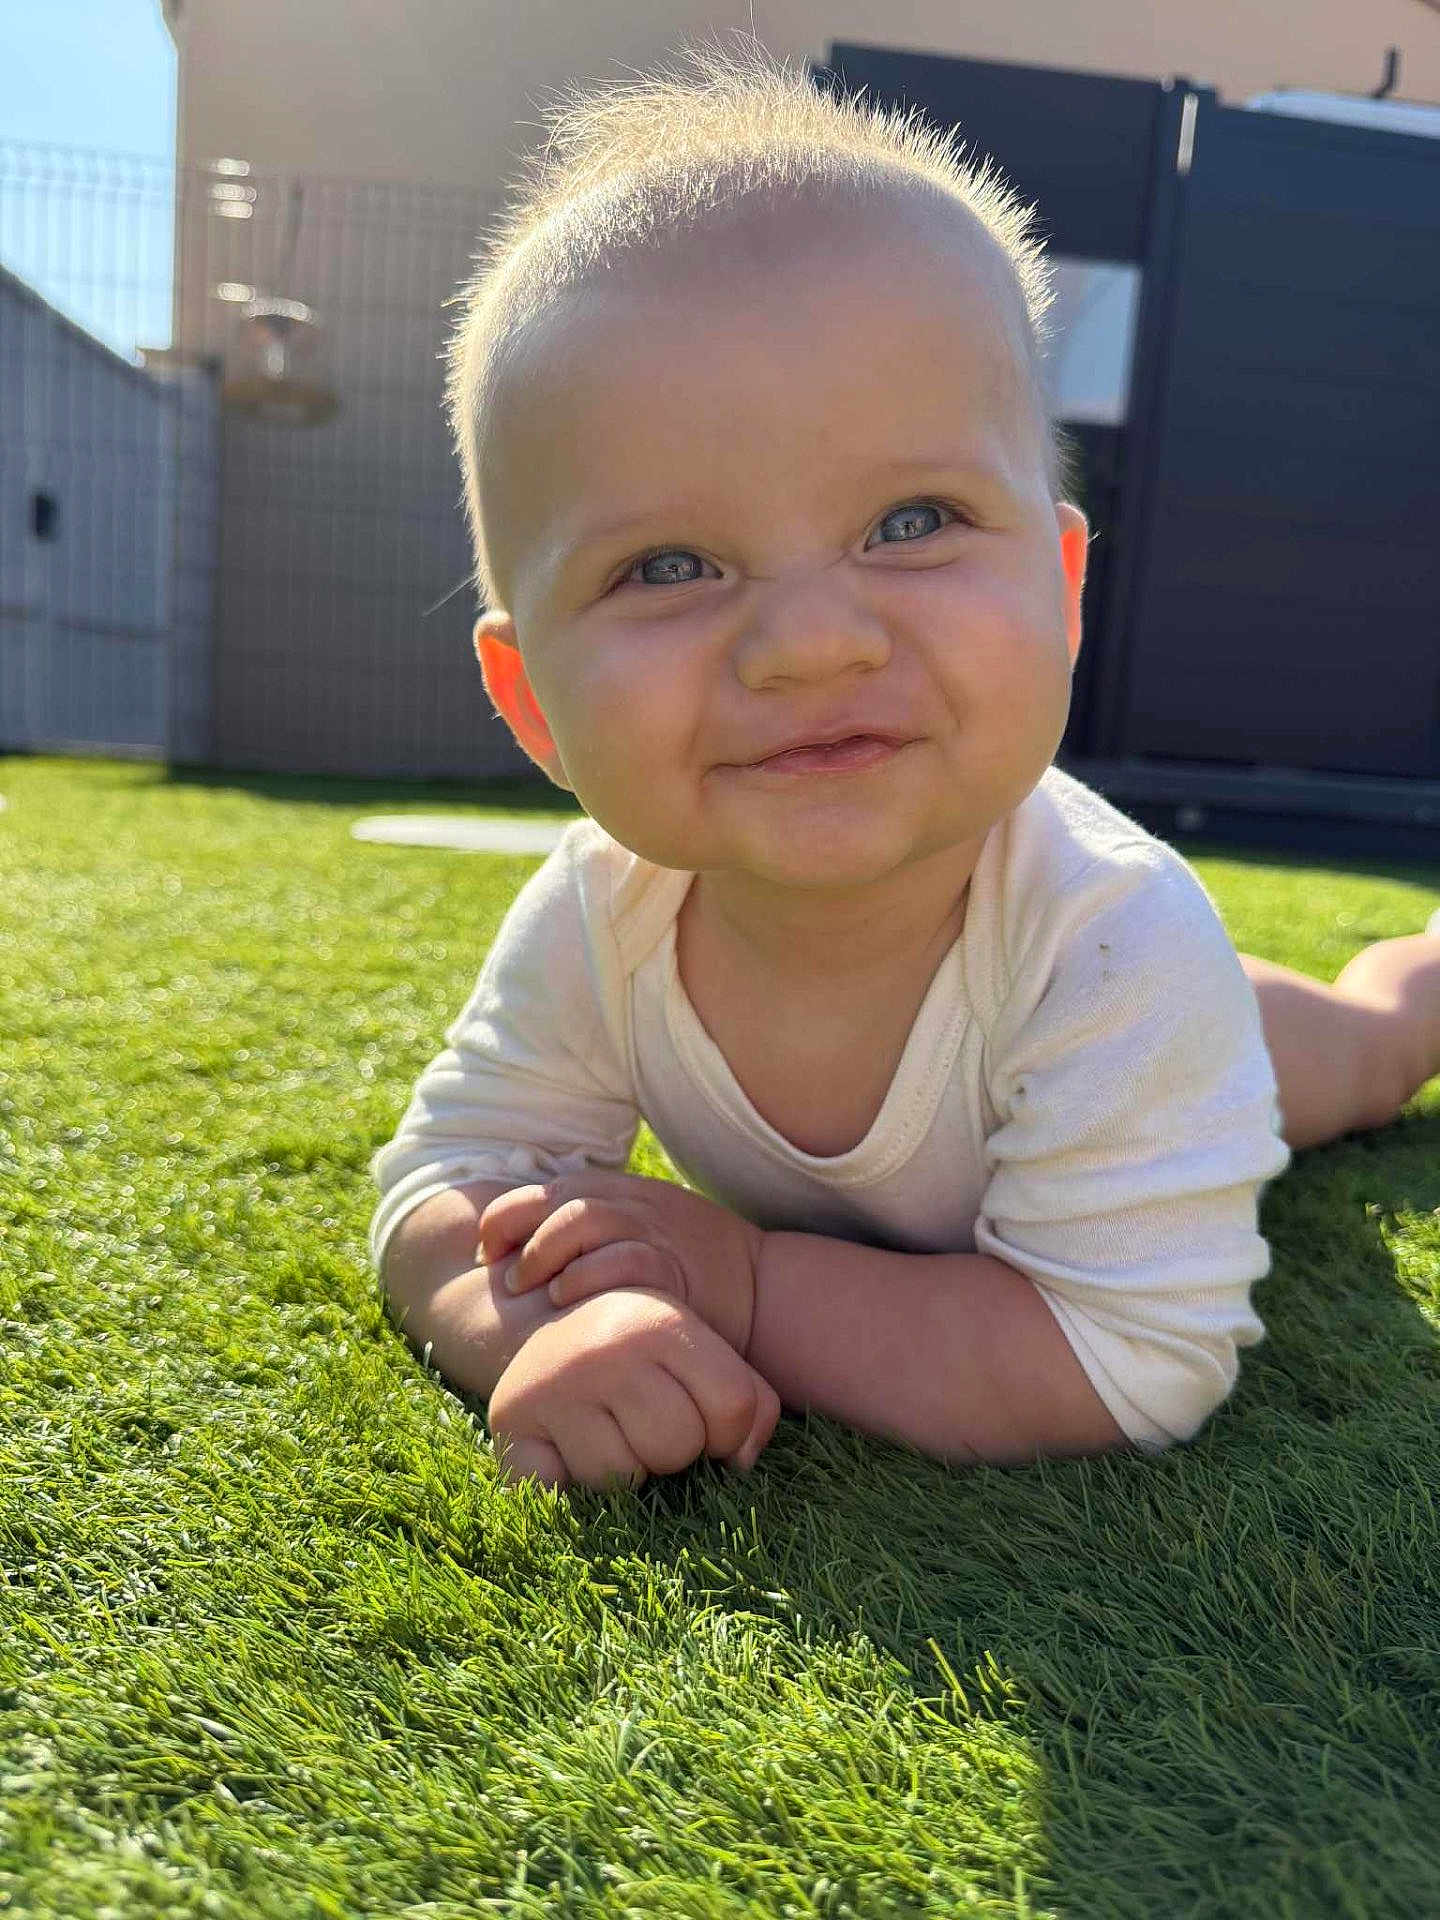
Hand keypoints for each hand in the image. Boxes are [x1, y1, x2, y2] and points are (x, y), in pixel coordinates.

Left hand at [478, 1170, 764, 1358]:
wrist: (762, 1290)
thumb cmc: (694, 1265)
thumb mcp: (643, 1228)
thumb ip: (595, 1228)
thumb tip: (523, 1251)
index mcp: (618, 1193)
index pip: (545, 1190)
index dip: (506, 1217)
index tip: (489, 1253)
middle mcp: (632, 1204)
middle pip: (557, 1201)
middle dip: (519, 1234)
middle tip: (505, 1275)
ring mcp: (654, 1231)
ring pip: (582, 1221)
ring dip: (544, 1253)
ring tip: (531, 1288)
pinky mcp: (673, 1267)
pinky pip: (621, 1260)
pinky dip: (586, 1274)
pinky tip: (566, 1297)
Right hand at [487, 1287, 781, 1490]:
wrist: (548, 1327)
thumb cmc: (641, 1354)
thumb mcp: (700, 1353)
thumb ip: (749, 1402)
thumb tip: (739, 1464)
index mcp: (661, 1323)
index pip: (733, 1408)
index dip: (727, 1432)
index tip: (701, 1418)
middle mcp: (604, 1348)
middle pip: (677, 1446)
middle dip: (673, 1451)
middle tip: (645, 1424)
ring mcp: (551, 1387)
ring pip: (619, 1479)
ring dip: (621, 1473)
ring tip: (606, 1433)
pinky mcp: (509, 1423)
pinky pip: (554, 1493)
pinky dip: (561, 1491)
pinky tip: (563, 1458)